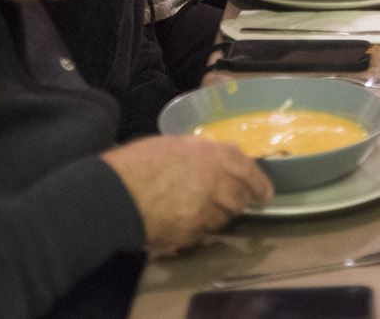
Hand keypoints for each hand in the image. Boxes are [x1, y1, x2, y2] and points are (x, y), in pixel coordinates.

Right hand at [100, 136, 272, 252]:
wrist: (114, 192)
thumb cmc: (138, 162)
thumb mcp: (174, 145)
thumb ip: (200, 154)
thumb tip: (212, 161)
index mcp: (213, 155)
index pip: (249, 170)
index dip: (260, 184)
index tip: (265, 194)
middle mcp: (216, 182)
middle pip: (240, 199)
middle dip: (236, 202)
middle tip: (228, 203)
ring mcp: (205, 210)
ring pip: (223, 219)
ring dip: (215, 217)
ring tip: (197, 212)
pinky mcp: (191, 232)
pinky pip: (202, 234)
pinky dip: (196, 231)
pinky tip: (180, 222)